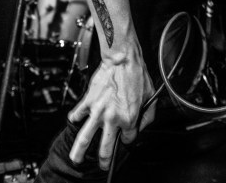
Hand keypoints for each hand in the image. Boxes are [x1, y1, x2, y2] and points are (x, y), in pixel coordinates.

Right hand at [68, 52, 155, 169]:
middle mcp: (112, 118)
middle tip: (103, 165)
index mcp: (129, 119)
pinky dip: (74, 120)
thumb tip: (142, 127)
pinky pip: (77, 114)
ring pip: (85, 137)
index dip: (128, 138)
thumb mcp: (151, 97)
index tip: (126, 136)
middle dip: (104, 160)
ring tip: (75, 159)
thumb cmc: (137, 75)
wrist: (122, 59)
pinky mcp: (88, 102)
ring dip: (79, 151)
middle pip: (105, 147)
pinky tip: (75, 122)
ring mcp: (98, 111)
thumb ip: (148, 116)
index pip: (127, 139)